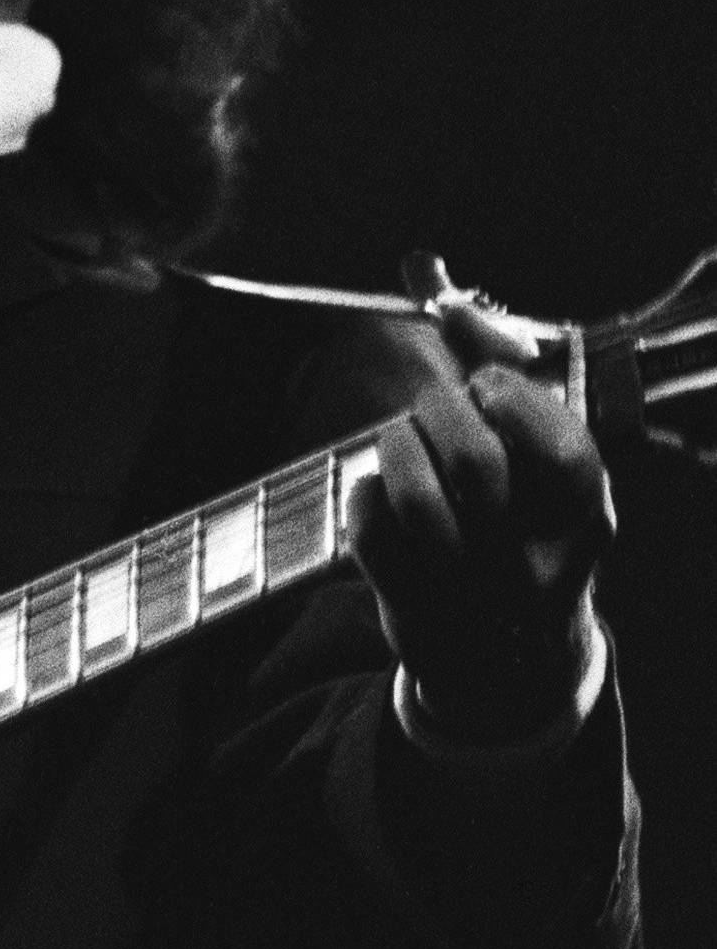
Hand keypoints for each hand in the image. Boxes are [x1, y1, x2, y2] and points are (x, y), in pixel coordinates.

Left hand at [347, 303, 614, 742]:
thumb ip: (497, 371)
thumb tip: (440, 290)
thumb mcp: (535, 462)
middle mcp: (537, 562)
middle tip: (430, 409)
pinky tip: (379, 493)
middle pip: (477, 465)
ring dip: (395, 449)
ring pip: (416, 499)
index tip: (484, 384)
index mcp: (583, 520)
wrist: (504, 658)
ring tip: (398, 443)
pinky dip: (365, 493)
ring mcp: (472, 593)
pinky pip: (368, 524)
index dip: (516, 402)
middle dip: (438, 413)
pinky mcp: (411, 607)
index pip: (567, 452)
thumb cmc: (518, 530)